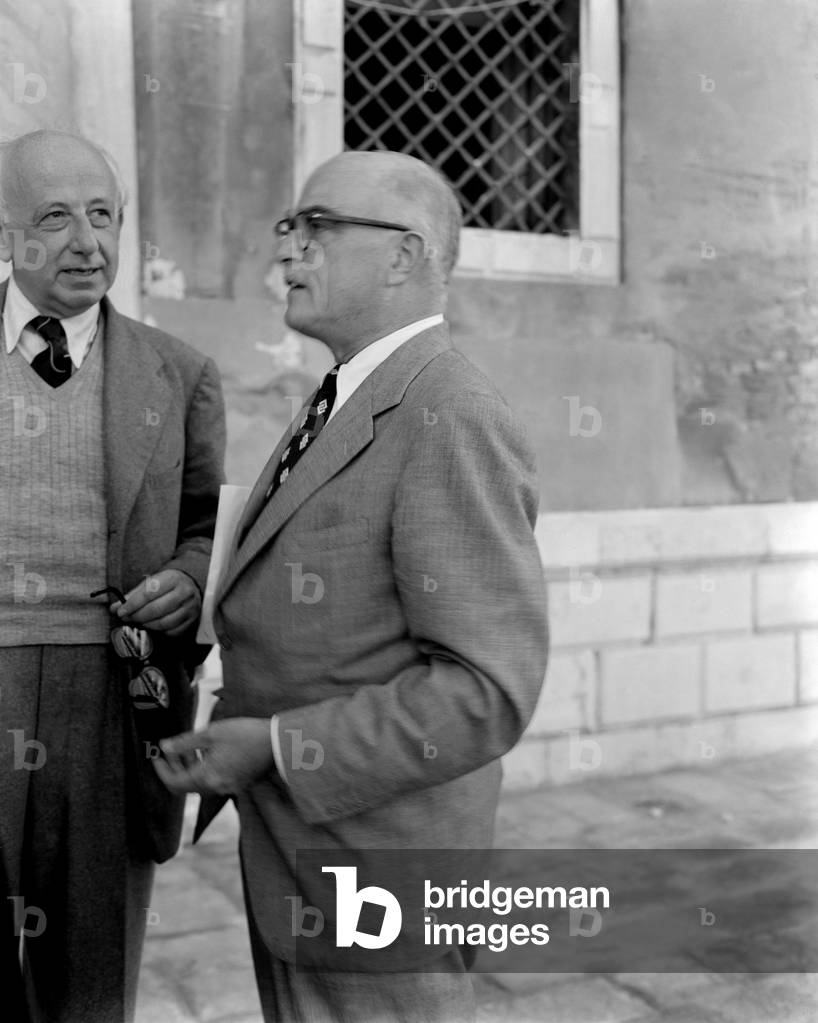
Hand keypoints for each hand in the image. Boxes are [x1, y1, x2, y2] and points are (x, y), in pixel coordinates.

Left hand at [112, 569, 200, 635]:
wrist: (191, 585)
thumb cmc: (167, 584)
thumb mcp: (152, 582)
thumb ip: (133, 595)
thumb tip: (115, 607)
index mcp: (173, 578)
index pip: (149, 593)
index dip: (132, 604)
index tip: (121, 611)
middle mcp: (184, 592)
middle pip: (156, 609)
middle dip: (137, 616)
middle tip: (127, 618)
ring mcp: (190, 607)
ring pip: (164, 623)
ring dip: (147, 625)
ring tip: (140, 621)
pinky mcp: (192, 620)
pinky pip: (172, 631)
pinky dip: (160, 631)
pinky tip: (154, 625)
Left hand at [153, 718, 274, 794]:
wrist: (277, 742)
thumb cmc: (245, 734)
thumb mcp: (212, 733)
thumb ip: (185, 742)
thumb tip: (164, 747)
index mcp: (207, 776)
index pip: (174, 783)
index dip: (161, 771)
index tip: (155, 757)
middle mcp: (215, 787)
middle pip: (185, 785)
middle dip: (175, 767)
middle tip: (170, 750)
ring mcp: (228, 787)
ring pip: (199, 783)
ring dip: (190, 767)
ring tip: (190, 747)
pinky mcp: (238, 783)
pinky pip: (213, 780)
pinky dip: (204, 769)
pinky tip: (209, 752)